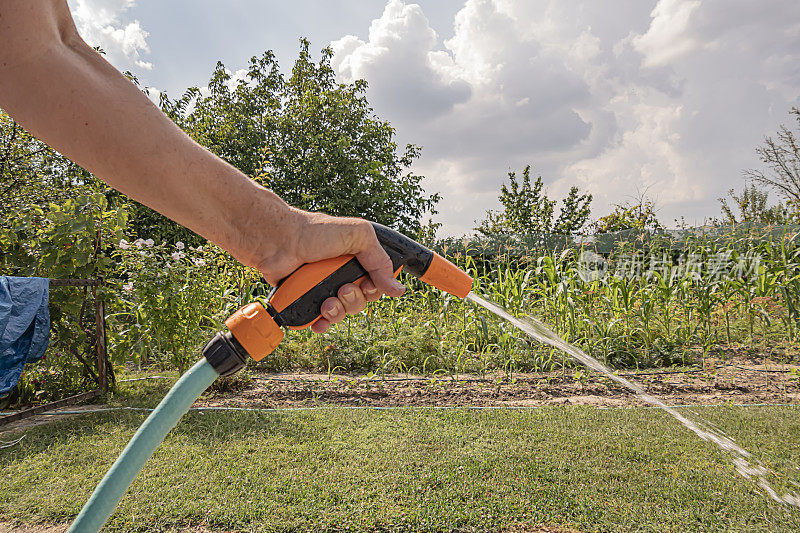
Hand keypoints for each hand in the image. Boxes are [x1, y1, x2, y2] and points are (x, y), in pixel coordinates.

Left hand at [237, 204, 405, 332]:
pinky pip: (321, 321)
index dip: (375, 288)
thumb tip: (397, 288)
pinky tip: (319, 321)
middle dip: (354, 299)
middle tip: (342, 289)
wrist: (278, 242)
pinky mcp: (307, 301)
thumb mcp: (358, 235)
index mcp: (357, 259)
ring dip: (338, 312)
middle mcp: (342, 275)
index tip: (367, 283)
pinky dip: (322, 324)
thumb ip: (380, 259)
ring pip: (343, 313)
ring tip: (326, 302)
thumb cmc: (313, 232)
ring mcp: (324, 288)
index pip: (377, 284)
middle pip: (362, 301)